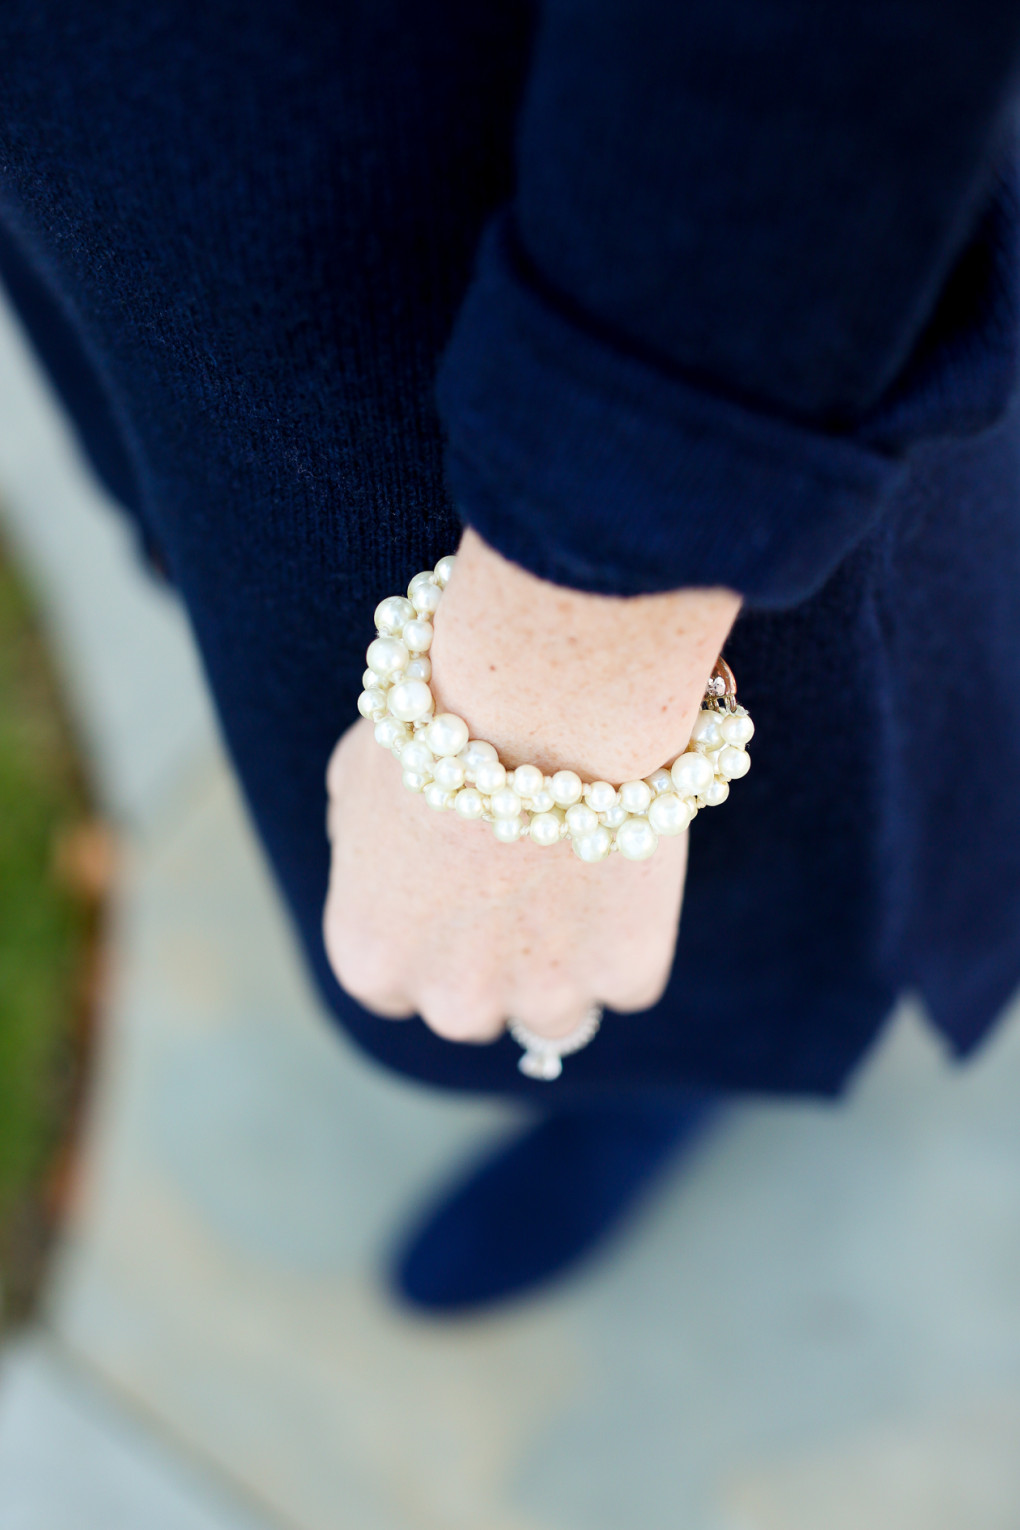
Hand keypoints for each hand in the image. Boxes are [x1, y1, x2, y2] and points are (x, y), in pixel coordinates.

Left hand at [324, 713, 689, 1040]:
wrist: (541, 699)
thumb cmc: (441, 721)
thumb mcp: (357, 777)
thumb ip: (355, 842)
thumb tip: (368, 856)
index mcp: (370, 957)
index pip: (392, 988)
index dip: (427, 942)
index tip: (457, 900)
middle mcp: (446, 1000)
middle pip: (472, 1011)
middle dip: (495, 962)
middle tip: (522, 882)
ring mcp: (540, 997)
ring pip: (556, 1016)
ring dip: (567, 964)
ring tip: (577, 879)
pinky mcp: (622, 973)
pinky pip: (630, 978)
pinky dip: (633, 933)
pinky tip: (623, 866)